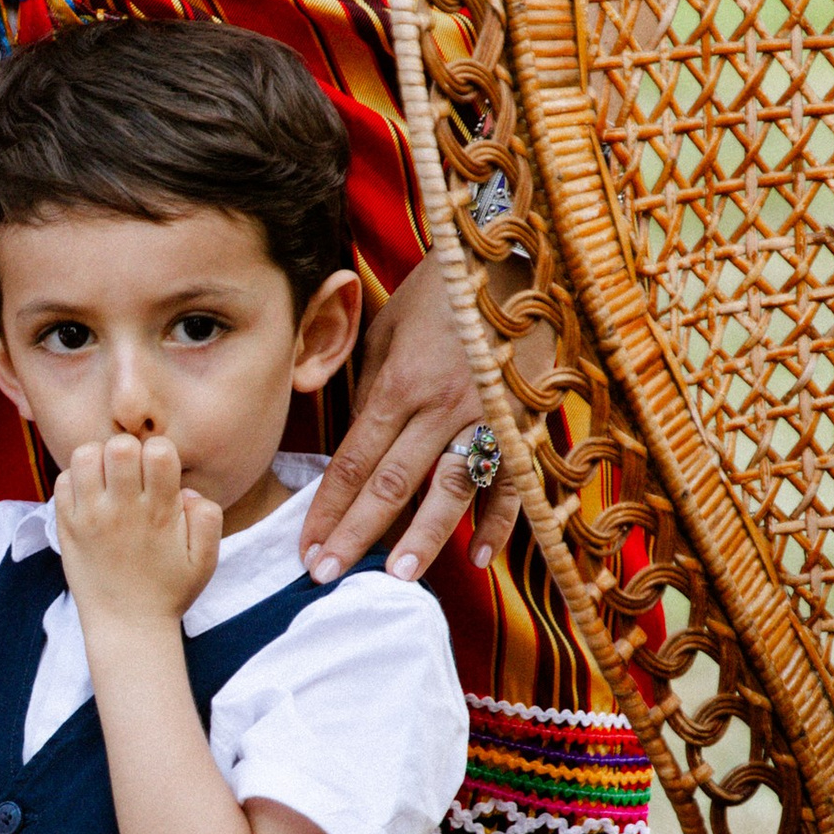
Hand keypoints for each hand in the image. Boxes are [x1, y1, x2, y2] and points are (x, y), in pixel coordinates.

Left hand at [55, 431, 218, 631]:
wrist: (127, 627)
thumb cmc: (169, 591)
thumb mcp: (205, 560)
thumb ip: (207, 519)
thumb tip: (185, 491)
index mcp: (161, 513)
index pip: (159, 450)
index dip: (160, 452)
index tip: (158, 472)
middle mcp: (124, 511)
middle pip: (119, 446)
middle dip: (128, 450)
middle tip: (130, 473)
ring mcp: (91, 518)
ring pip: (85, 456)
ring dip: (98, 459)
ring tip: (107, 479)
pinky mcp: (68, 528)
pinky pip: (62, 481)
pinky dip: (74, 479)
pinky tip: (89, 496)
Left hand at [298, 255, 509, 589]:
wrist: (512, 257)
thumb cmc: (440, 291)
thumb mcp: (387, 329)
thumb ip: (370, 388)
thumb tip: (355, 443)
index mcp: (399, 383)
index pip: (353, 460)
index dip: (327, 508)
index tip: (306, 548)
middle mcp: (441, 406)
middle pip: (392, 483)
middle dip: (357, 534)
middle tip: (326, 576)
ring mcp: (487, 415)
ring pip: (451, 488)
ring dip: (424, 536)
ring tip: (398, 576)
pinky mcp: (526, 420)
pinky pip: (512, 479)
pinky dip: (499, 520)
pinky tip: (480, 557)